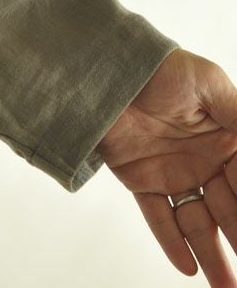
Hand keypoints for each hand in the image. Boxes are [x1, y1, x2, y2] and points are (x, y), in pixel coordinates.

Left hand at [96, 48, 236, 286]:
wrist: (108, 69)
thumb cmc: (162, 68)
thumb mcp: (209, 87)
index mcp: (228, 139)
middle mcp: (204, 161)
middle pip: (229, 210)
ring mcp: (173, 171)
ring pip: (197, 221)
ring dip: (211, 254)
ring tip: (226, 287)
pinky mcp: (141, 178)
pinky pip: (158, 215)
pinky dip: (170, 240)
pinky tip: (188, 267)